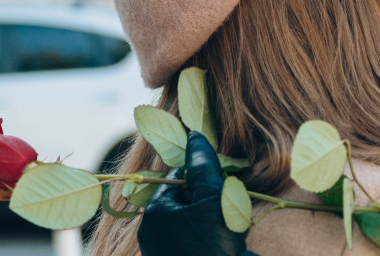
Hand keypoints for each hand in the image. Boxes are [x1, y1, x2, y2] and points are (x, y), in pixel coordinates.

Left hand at [137, 131, 247, 255]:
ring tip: (227, 231)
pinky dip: (206, 241)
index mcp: (155, 211)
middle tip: (228, 208)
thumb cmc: (212, 248)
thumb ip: (204, 167)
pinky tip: (222, 247)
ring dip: (209, 221)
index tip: (222, 183)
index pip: (177, 177)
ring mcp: (160, 252)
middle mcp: (151, 232)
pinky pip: (190, 243)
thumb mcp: (212, 200)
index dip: (202, 175)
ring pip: (188, 223)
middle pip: (183, 201)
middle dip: (207, 200)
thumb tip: (194, 134)